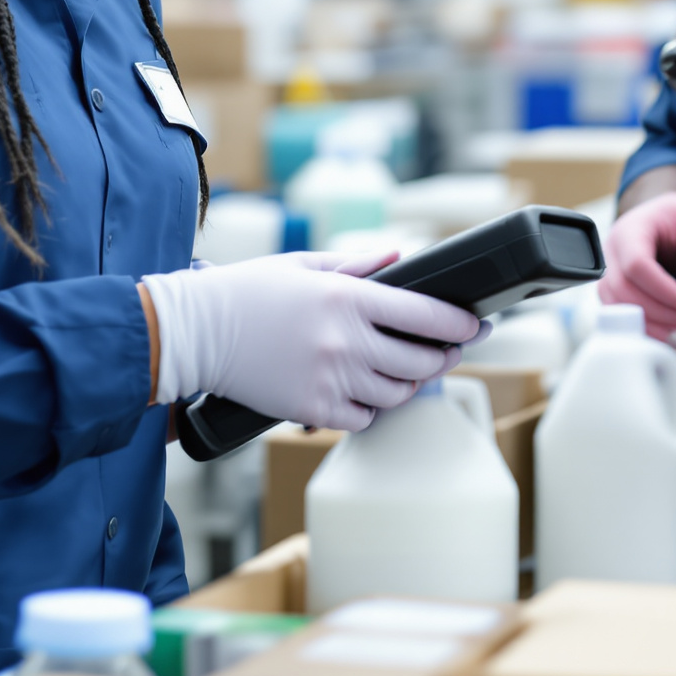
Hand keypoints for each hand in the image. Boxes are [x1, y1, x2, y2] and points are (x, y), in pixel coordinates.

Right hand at [140, 252, 479, 429]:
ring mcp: (331, 379)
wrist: (198, 334)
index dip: (461, 324)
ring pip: (397, 393)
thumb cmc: (248, 292)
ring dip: (409, 383)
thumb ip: (357, 266)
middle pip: (422, 360)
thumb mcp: (304, 265)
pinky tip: (367, 392)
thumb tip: (400, 257)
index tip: (477, 325)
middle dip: (446, 357)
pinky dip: (372, 407)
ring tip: (407, 370)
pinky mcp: (313, 410)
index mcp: (348, 298)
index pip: (426, 315)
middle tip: (452, 351)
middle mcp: (346, 341)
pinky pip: (364, 418)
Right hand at [601, 192, 675, 345]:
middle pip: (624, 290)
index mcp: (633, 229)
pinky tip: (675, 335)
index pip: (636, 264)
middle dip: (660, 312)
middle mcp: (614, 252)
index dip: (663, 290)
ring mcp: (611, 276)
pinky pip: (623, 321)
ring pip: (618, 310)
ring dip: (653, 327)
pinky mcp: (617, 297)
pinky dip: (649, 333)